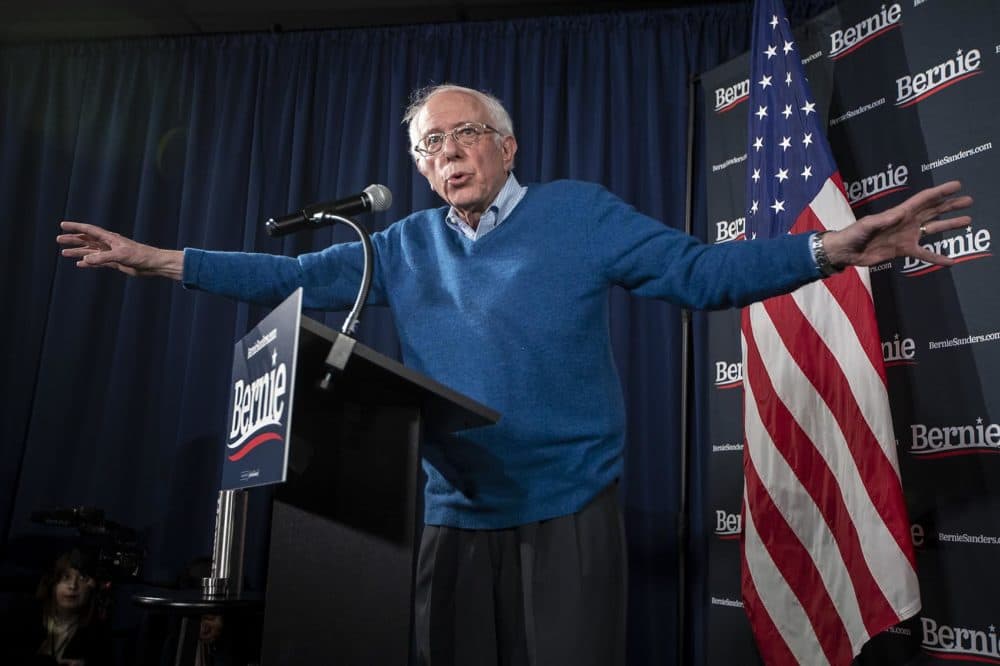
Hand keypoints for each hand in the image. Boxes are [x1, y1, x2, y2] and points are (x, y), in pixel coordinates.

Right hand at [57, 221, 183, 279]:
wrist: (153, 264)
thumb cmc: (140, 256)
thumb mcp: (120, 255)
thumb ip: (102, 258)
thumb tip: (84, 260)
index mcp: (109, 238)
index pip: (89, 230)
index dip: (75, 227)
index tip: (62, 225)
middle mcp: (108, 244)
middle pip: (87, 240)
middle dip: (73, 240)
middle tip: (58, 239)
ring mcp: (111, 253)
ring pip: (90, 251)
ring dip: (78, 252)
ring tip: (64, 253)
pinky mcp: (115, 262)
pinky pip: (97, 262)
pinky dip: (88, 263)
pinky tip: (79, 264)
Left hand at [822, 180, 972, 268]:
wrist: (846, 251)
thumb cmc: (854, 233)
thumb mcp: (867, 225)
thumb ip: (882, 220)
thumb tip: (898, 215)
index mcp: (899, 213)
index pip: (924, 199)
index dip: (940, 192)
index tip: (956, 186)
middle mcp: (907, 222)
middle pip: (934, 211)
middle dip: (951, 205)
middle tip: (969, 200)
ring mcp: (907, 235)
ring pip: (933, 229)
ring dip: (950, 225)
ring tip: (968, 221)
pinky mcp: (903, 250)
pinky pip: (924, 254)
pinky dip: (937, 258)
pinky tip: (952, 262)